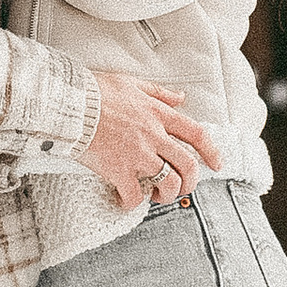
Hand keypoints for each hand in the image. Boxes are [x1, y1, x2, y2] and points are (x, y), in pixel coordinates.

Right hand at [82, 71, 220, 211]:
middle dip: (190, 182)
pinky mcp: (119, 170)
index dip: (211, 151)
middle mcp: (153, 135)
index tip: (216, 164)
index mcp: (158, 114)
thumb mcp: (132, 83)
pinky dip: (132, 203)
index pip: (196, 134)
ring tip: (155, 196)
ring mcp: (138, 154)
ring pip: (168, 183)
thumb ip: (159, 93)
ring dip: (165, 195)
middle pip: (187, 165)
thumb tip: (180, 98)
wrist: (70, 103)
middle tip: (181, 188)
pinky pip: (134, 195)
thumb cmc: (96, 91)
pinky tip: (124, 201)